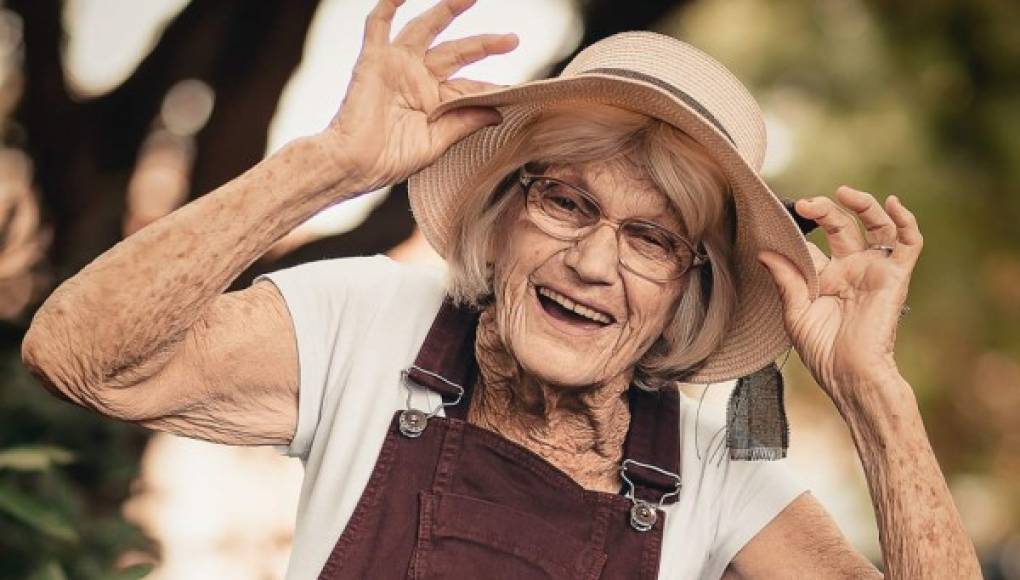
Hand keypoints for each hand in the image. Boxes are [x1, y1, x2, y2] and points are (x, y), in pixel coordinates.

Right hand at [322, 0, 517, 191]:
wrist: (355, 163)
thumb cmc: (391, 160)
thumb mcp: (438, 143)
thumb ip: (466, 122)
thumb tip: (498, 111)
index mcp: (435, 101)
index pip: (470, 86)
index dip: (492, 87)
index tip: (517, 90)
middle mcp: (418, 78)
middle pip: (457, 52)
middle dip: (485, 44)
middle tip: (512, 39)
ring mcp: (397, 66)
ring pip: (426, 29)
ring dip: (446, 10)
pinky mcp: (374, 59)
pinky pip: (379, 24)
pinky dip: (388, 5)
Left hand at [757, 186, 922, 405]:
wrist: (848, 374)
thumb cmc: (821, 350)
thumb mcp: (794, 311)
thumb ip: (785, 279)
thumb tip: (764, 252)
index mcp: (824, 276)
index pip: (812, 241)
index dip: (799, 228)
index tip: (777, 218)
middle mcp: (850, 268)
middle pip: (841, 226)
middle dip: (825, 210)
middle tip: (807, 203)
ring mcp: (873, 270)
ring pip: (876, 226)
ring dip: (864, 205)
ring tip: (844, 193)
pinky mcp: (895, 276)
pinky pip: (909, 243)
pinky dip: (906, 221)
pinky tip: (894, 204)